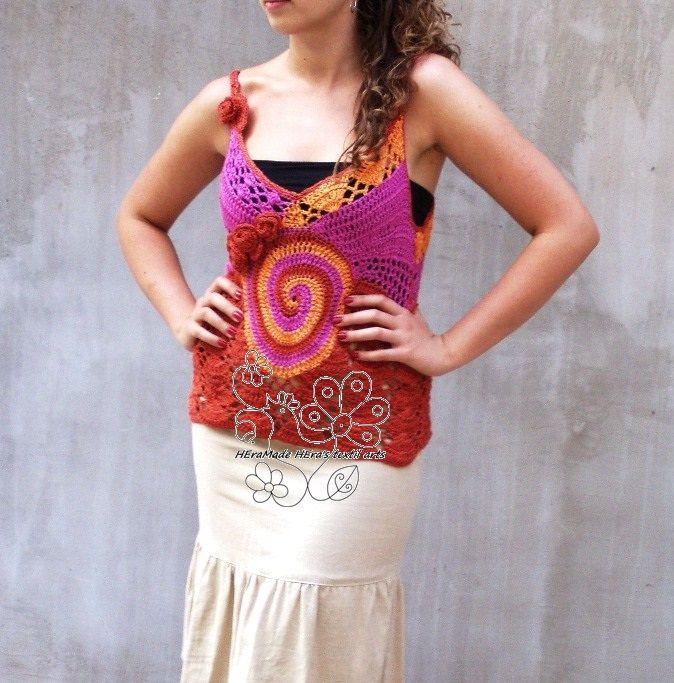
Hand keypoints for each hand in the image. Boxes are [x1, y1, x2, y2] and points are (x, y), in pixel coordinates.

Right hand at [175, 275, 243, 350]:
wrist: (190, 334)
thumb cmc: (215, 323)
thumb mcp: (226, 314)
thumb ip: (238, 310)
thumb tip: (260, 312)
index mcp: (213, 295)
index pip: (219, 282)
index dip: (229, 286)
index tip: (240, 295)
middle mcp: (203, 302)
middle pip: (213, 297)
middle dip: (227, 307)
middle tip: (240, 317)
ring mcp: (195, 315)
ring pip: (205, 313)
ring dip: (221, 323)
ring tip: (232, 333)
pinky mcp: (190, 329)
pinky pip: (199, 331)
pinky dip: (212, 338)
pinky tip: (222, 344)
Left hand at [335, 294, 451, 376]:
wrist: (442, 354)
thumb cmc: (426, 337)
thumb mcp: (418, 318)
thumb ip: (409, 308)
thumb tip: (406, 296)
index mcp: (403, 313)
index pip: (381, 300)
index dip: (364, 299)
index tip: (347, 300)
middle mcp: (403, 323)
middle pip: (375, 315)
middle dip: (353, 317)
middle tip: (336, 320)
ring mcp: (404, 338)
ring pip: (377, 333)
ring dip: (357, 334)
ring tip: (341, 337)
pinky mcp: (405, 354)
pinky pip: (383, 354)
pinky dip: (368, 354)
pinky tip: (356, 355)